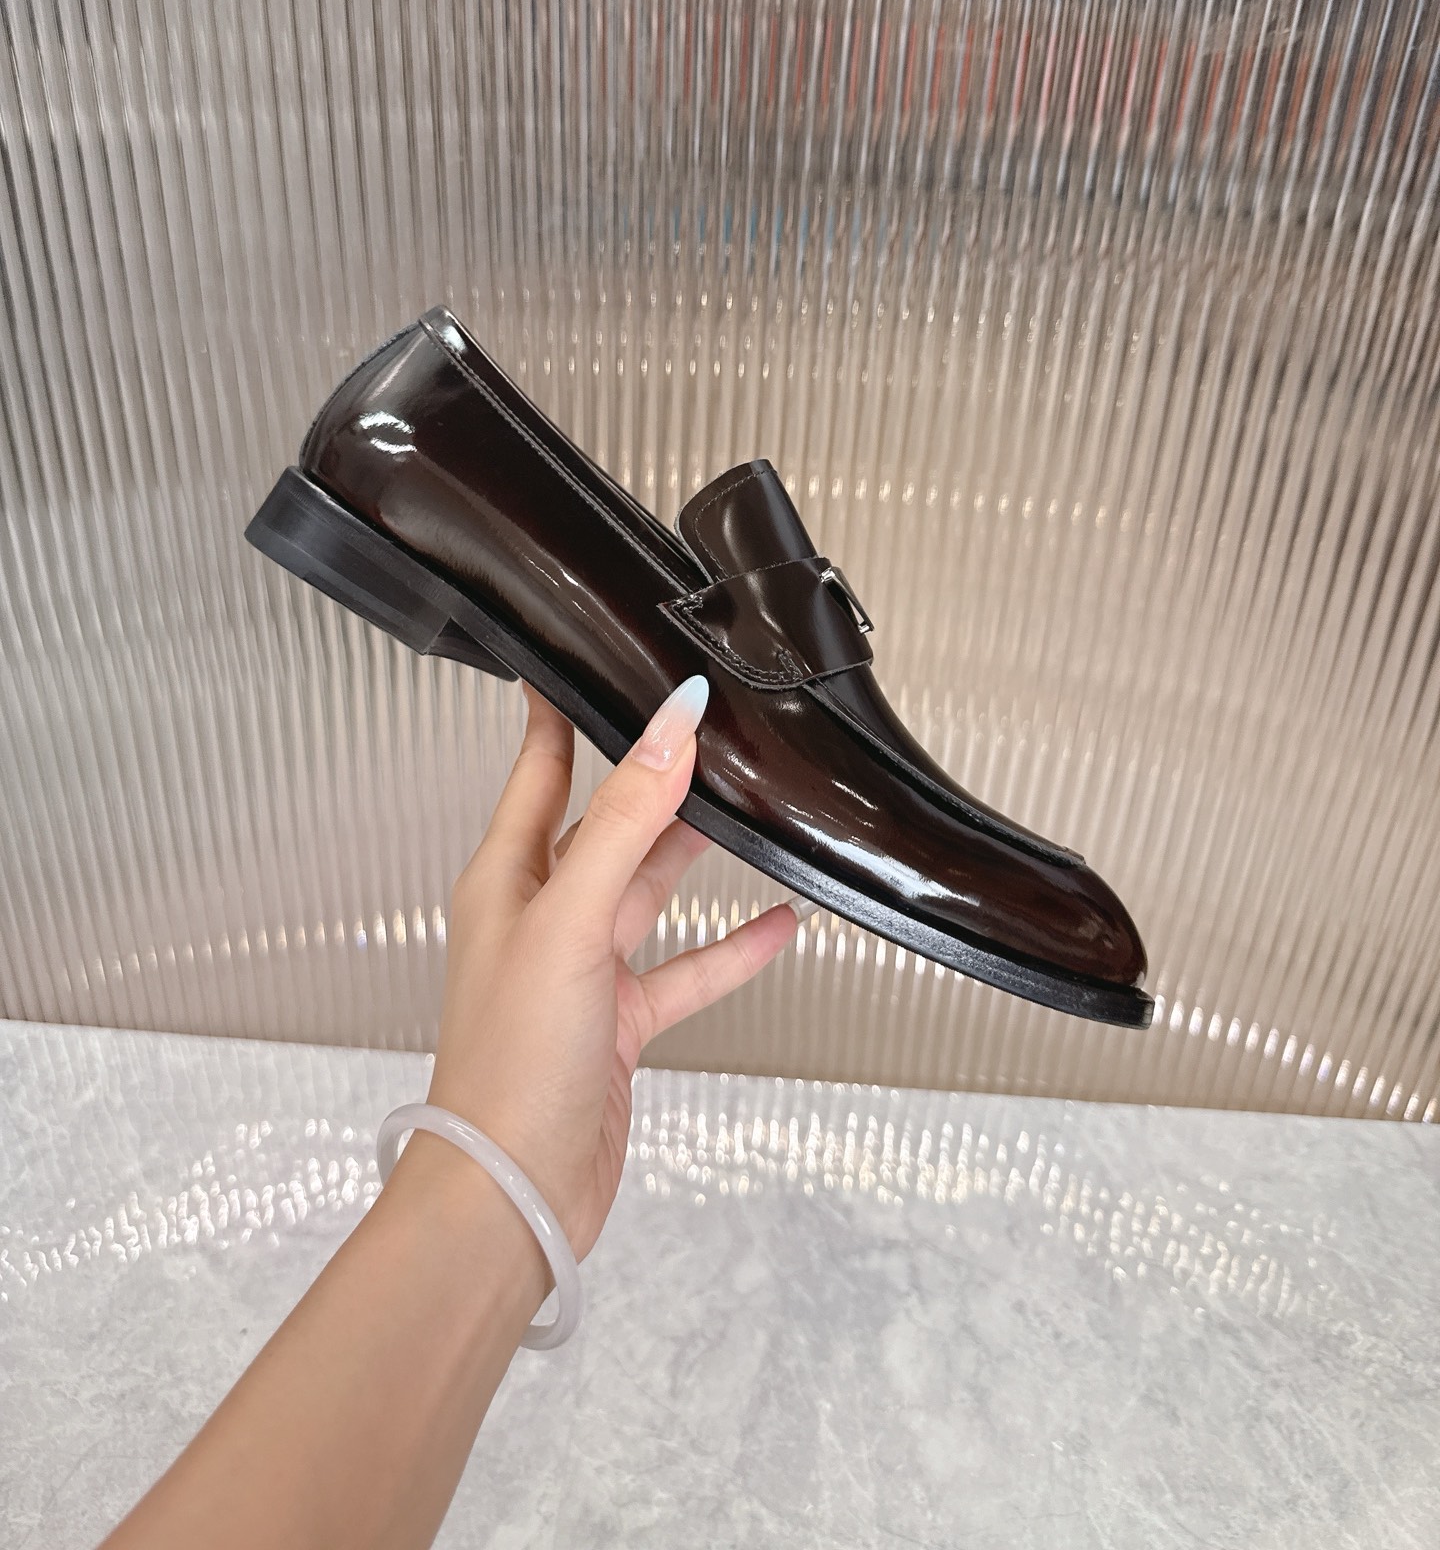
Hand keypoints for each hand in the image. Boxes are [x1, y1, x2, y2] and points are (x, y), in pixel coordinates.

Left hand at [421, 675, 797, 1258]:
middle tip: (705, 728)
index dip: (561, 712)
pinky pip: (686, 971)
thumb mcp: (570, 921)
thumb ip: (623, 822)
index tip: (583, 657)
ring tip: (753, 810)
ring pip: (651, 892)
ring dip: (697, 856)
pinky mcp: (619, 1026)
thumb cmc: (508, 1064)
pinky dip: (730, 949)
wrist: (511, 1195)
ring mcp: (582, 971)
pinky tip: (777, 925)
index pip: (539, 769)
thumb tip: (670, 728)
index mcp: (507, 879)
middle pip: (607, 823)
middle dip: (656, 778)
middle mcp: (542, 916)